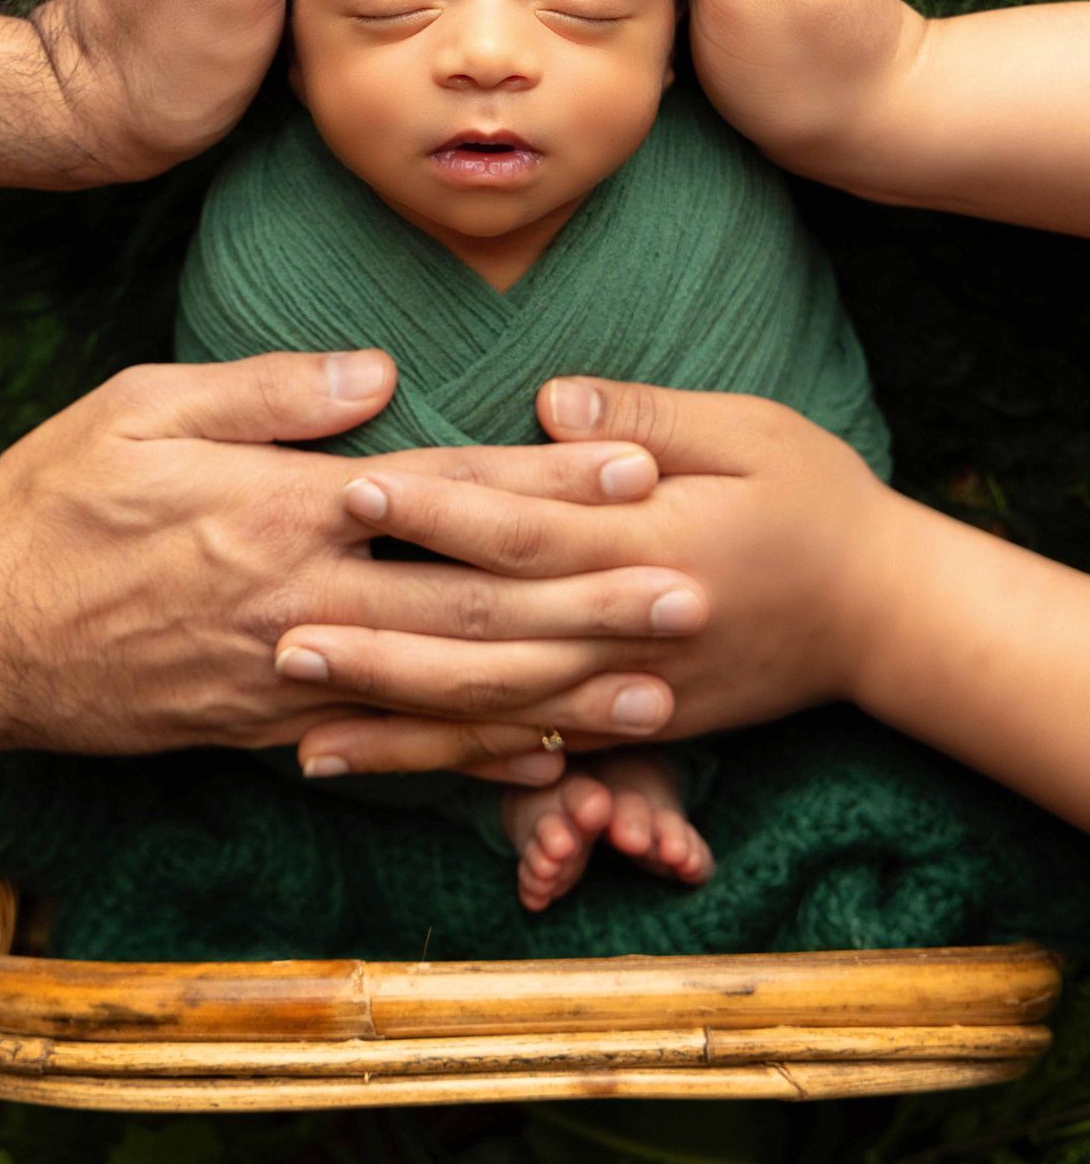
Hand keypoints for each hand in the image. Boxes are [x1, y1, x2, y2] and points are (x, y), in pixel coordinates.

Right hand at [0, 350, 693, 765]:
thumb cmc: (54, 508)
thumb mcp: (141, 409)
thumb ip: (266, 393)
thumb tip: (378, 375)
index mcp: (284, 509)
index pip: (444, 491)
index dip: (548, 479)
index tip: (639, 464)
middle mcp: (307, 602)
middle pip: (477, 603)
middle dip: (594, 598)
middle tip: (697, 594)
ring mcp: (293, 679)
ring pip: (453, 692)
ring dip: (564, 693)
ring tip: (661, 693)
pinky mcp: (271, 731)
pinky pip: (393, 751)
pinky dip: (474, 760)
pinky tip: (546, 760)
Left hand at [289, 374, 899, 778]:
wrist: (884, 616)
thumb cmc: (814, 500)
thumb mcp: (748, 430)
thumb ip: (646, 418)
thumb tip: (549, 399)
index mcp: (651, 539)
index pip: (525, 526)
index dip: (437, 507)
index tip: (353, 486)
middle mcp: (628, 628)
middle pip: (489, 634)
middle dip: (382, 633)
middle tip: (279, 625)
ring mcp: (628, 691)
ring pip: (495, 712)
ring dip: (397, 718)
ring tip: (299, 718)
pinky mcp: (629, 727)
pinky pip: (526, 751)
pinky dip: (450, 764)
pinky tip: (378, 762)